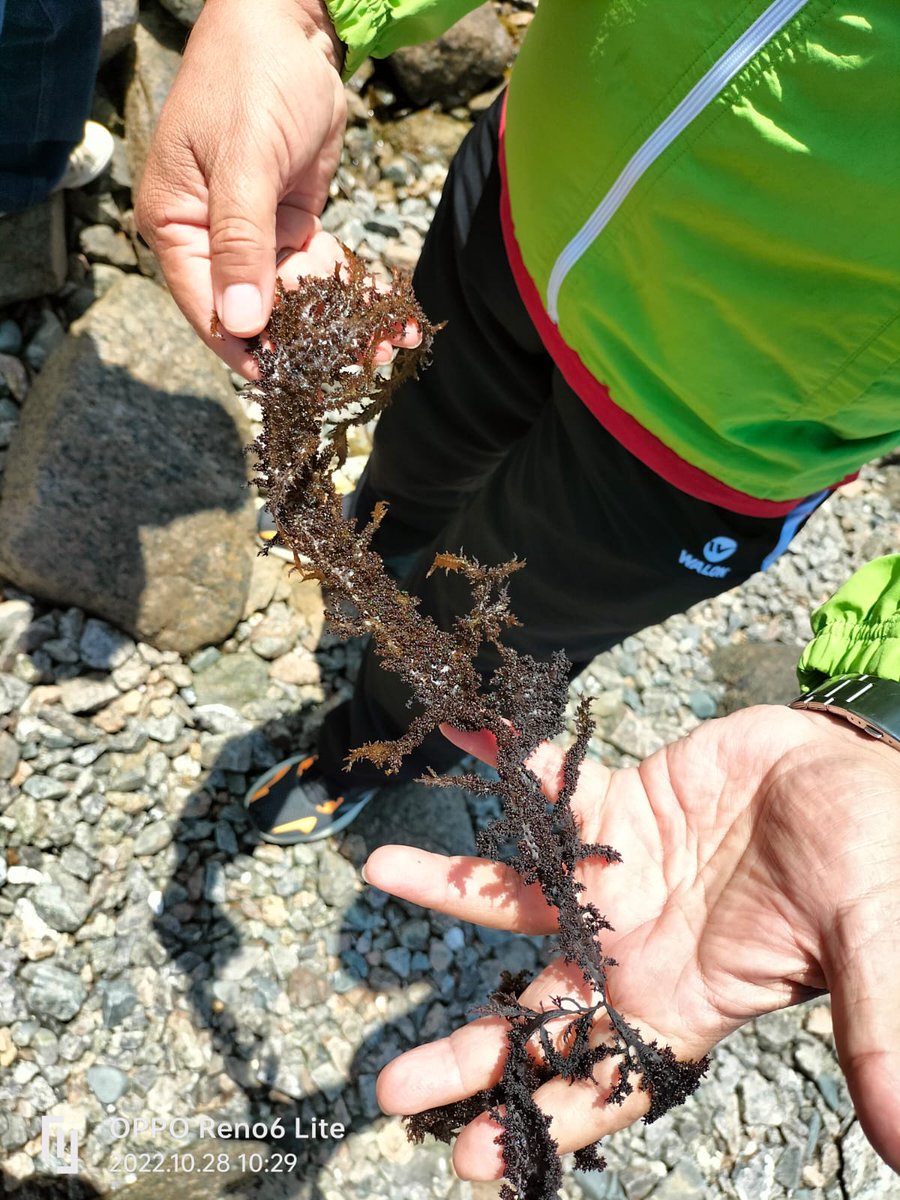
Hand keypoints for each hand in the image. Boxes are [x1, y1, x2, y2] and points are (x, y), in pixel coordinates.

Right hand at [135, 0, 418, 375]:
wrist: (290, 26)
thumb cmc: (250, 80)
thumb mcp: (245, 161)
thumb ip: (242, 243)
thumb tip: (241, 324)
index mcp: (176, 226)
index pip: (205, 306)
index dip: (242, 347)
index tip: (282, 382)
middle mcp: (209, 239)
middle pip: (253, 310)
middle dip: (302, 342)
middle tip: (355, 370)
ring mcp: (251, 236)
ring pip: (292, 299)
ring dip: (335, 325)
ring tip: (385, 348)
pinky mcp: (289, 226)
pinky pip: (317, 273)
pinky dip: (349, 292)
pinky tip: (387, 314)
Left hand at [364, 706, 899, 1177]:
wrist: (858, 777)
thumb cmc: (877, 863)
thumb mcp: (877, 949)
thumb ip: (878, 1034)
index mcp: (686, 999)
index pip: (600, 1079)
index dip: (540, 1120)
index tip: (470, 1161)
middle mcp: (636, 946)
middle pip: (538, 1006)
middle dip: (469, 1047)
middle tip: (390, 1086)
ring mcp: (620, 876)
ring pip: (520, 890)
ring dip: (452, 882)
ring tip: (381, 871)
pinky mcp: (620, 804)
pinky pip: (553, 787)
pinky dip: (513, 768)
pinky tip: (468, 741)